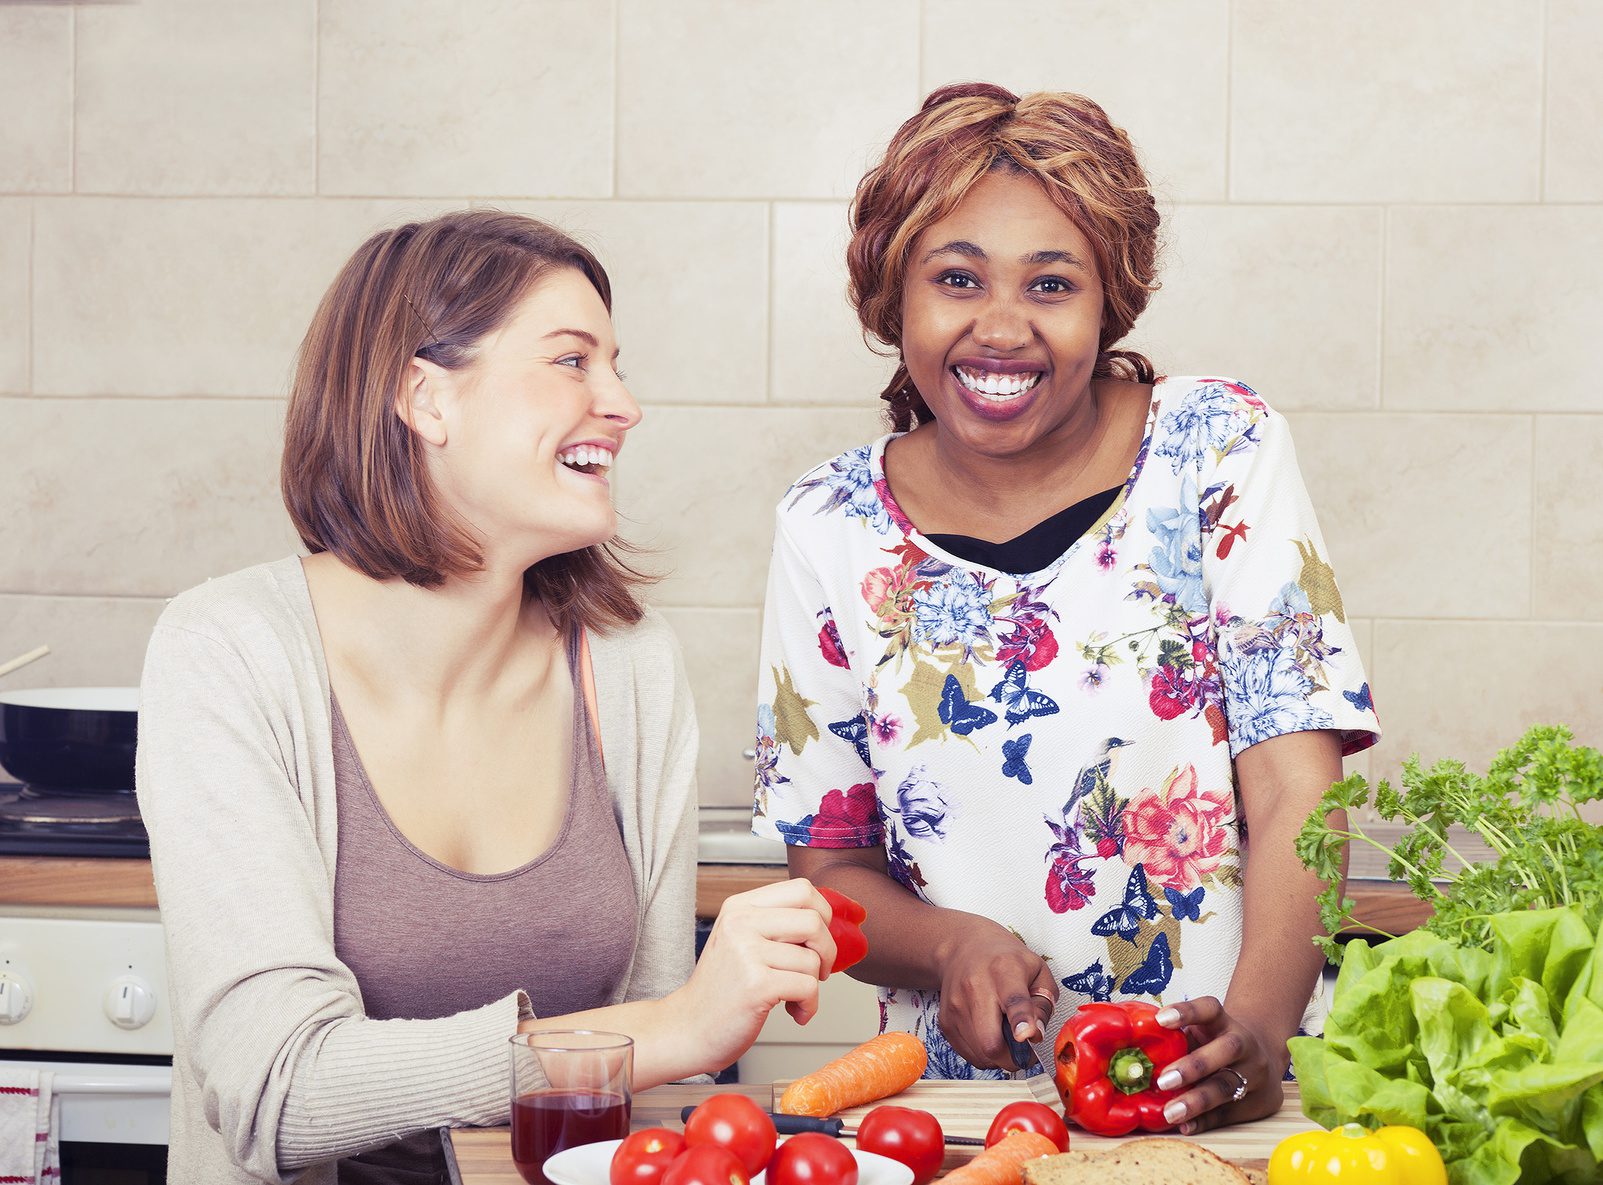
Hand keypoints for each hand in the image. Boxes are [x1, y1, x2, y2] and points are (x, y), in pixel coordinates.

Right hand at [668, 878, 835, 1072]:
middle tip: (816, 970)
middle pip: (815, 920)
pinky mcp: (756, 985)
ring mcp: (746, 953)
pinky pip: (808, 987)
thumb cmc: (722, 989)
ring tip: (793, 997)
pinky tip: (794, 1012)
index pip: (802, 889)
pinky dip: (810, 1006)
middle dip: (827, 950)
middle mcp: (741, 923)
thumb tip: (829, 920)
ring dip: (813, 986)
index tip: (818, 938)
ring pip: (813, 959)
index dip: (823, 913)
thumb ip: (775, 923)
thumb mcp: (740, 940)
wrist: (689, 1028)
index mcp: (740, 907)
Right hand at [935, 916, 1056, 1071]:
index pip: (1013, 1000)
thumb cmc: (1005, 960)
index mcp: (1005, 970)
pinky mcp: (945, 1021)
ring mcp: (957, 1006)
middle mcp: (976, 987)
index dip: (1021, 1021)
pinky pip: (969, 1055)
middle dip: (1012, 1057)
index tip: (1027, 1035)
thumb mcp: (1037, 971)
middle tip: (1024, 1048)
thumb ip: (1043, 1004)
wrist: (964, 948)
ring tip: (1005, 1034)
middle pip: (990, 1041)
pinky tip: (989, 1033)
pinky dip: (984, 1054)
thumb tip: (1035, 1034)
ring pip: (981, 1055)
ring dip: (999, 1056)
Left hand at [1151, 996, 1285, 1134]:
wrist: (1261, 1059)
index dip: (1187, 1012)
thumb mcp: (1201, 1032)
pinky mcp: (1257, 1101)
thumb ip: (1175, 1038)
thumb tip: (1132, 1050)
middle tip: (1163, 1080)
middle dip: (1194, 1066)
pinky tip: (1185, 1126)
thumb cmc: (1214, 1044)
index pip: (1209, 1008)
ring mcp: (1254, 1073)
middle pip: (1225, 1049)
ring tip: (1170, 1112)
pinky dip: (1205, 1121)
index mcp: (1224, 1021)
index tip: (1160, 1019)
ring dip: (1197, 1101)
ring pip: (1227, 1086)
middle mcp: (1244, 1043)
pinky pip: (1229, 1113)